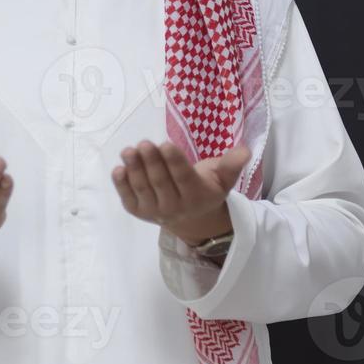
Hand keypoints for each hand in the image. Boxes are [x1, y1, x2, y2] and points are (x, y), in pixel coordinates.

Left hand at [111, 139, 248, 244]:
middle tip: (144, 143)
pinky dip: (121, 185)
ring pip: (143, 188)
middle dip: (151, 162)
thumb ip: (231, 164)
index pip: (183, 178)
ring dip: (134, 169)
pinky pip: (129, 198)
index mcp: (196, 195)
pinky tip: (118, 170)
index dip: (173, 162)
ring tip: (128, 151)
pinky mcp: (139, 212)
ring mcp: (155, 211)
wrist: (192, 220)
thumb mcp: (222, 179)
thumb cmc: (206, 190)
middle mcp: (175, 206)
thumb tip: (245, 150)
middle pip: (161, 182)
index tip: (165, 144)